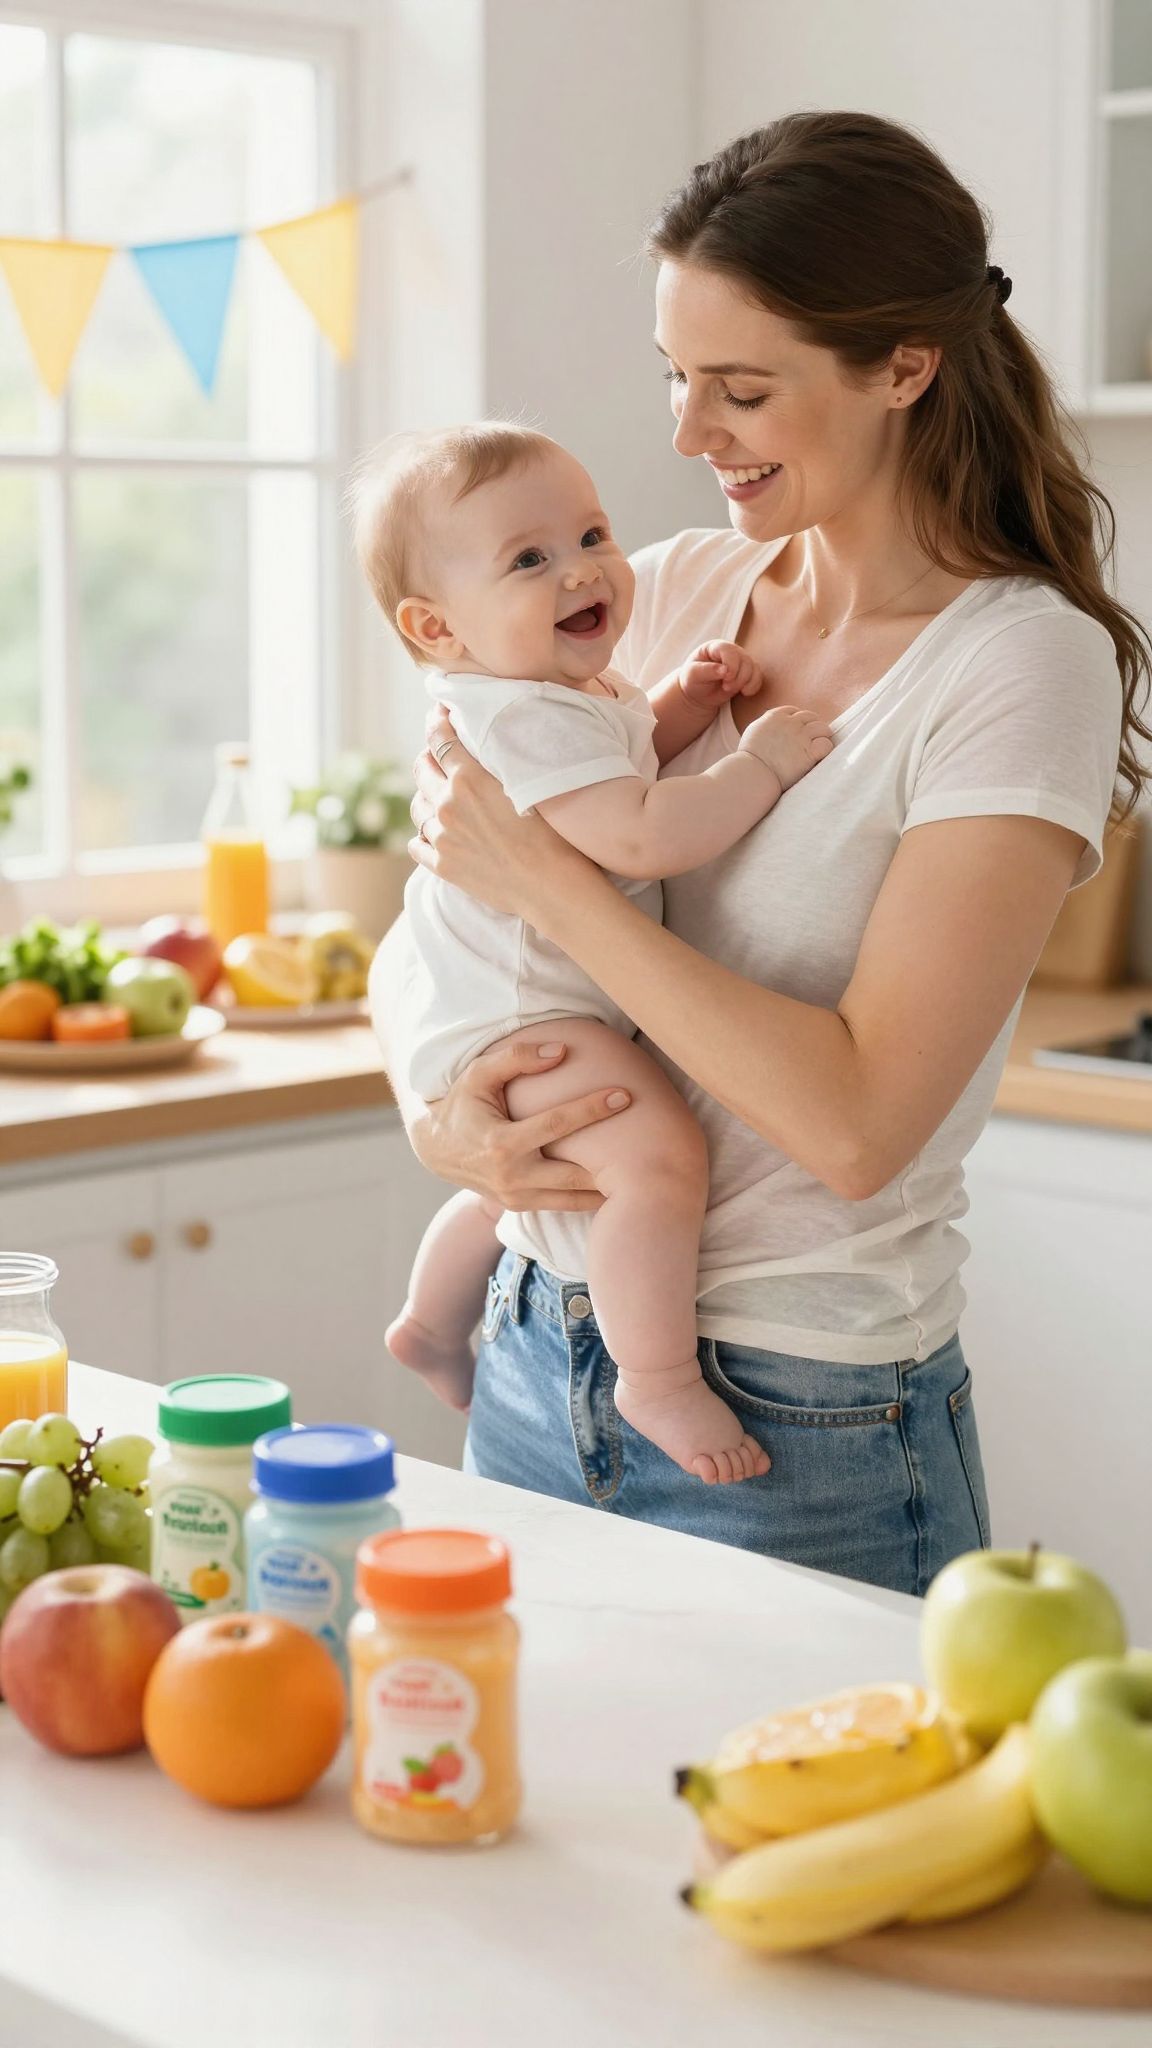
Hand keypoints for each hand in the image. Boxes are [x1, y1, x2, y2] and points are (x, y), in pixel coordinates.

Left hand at [410, 704, 588, 917]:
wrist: (550, 884)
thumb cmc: (551, 833)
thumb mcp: (525, 784)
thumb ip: (495, 765)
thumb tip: (482, 749)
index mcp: (468, 779)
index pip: (439, 739)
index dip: (436, 722)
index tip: (437, 715)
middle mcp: (448, 804)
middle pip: (422, 770)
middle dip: (428, 758)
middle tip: (436, 757)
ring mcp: (442, 836)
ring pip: (418, 808)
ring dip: (425, 798)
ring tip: (436, 798)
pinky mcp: (443, 865)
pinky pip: (416, 844)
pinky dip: (422, 836)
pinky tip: (432, 835)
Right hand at [411, 1037, 630, 1211]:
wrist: (437, 1150)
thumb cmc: (464, 1104)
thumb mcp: (479, 1074)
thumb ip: (516, 1059)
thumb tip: (561, 1051)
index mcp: (500, 1145)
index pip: (556, 1125)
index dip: (591, 1109)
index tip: (624, 1094)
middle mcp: (510, 1178)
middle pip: (573, 1174)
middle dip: (613, 1161)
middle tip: (651, 1143)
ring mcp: (516, 1198)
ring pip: (573, 1200)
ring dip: (609, 1189)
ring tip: (647, 1174)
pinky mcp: (521, 1207)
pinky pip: (564, 1205)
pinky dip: (591, 1198)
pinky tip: (622, 1186)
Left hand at [678, 640, 763, 712]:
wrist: (698, 694)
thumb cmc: (693, 680)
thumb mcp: (693, 674)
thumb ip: (707, 670)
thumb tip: (725, 670)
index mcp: (715, 647)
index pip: (729, 650)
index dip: (731, 664)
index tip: (726, 678)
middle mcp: (730, 652)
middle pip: (744, 660)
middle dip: (738, 677)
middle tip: (726, 688)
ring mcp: (740, 662)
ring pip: (753, 668)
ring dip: (745, 682)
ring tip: (731, 690)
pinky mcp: (747, 673)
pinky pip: (758, 677)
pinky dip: (753, 686)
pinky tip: (744, 692)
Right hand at [737, 704, 833, 790]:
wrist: (753, 774)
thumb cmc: (749, 758)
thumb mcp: (753, 732)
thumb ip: (766, 724)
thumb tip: (773, 725)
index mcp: (775, 716)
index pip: (795, 711)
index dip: (799, 722)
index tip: (798, 732)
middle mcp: (790, 723)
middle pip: (811, 717)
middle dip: (812, 727)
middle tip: (811, 741)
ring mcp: (801, 736)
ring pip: (823, 728)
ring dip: (822, 736)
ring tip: (818, 747)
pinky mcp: (809, 752)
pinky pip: (826, 744)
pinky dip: (826, 749)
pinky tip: (819, 756)